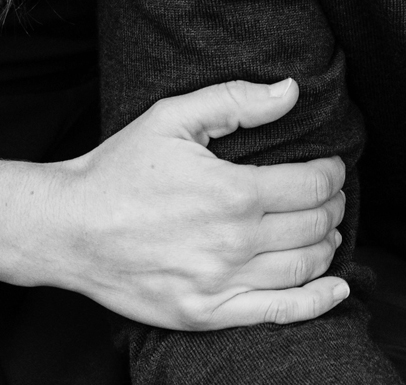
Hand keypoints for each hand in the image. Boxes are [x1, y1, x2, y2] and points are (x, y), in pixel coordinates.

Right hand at [44, 79, 348, 330]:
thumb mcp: (171, 118)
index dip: (331, 173)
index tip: (331, 166)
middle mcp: (235, 242)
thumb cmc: (119, 170)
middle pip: (314, 225)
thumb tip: (291, 91)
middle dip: (332, 205)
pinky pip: (279, 313)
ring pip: (304, 267)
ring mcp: (222, 283)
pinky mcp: (207, 313)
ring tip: (327, 230)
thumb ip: (235, 100)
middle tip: (330, 194)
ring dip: (327, 245)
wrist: (69, 229)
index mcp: (233, 192)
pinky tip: (336, 288)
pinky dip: (317, 302)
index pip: (311, 185)